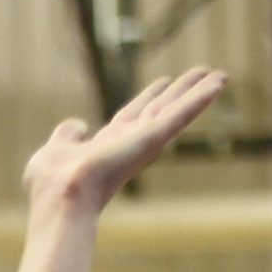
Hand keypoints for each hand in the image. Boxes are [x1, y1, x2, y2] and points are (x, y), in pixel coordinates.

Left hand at [24, 67, 225, 214]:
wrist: (62, 198)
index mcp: (108, 144)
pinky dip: (200, 99)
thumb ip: (65, 135)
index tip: (163, 82)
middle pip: (161, 109)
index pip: (133, 116)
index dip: (148, 97)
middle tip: (203, 72)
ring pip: (177, 110)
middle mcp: (130, 142)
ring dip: (198, 92)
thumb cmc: (52, 184)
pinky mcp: (154, 138)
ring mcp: (144, 141)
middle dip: (181, 91)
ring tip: (219, 74)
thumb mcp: (54, 150)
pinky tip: (218, 83)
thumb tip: (77, 124)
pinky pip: (182, 114)